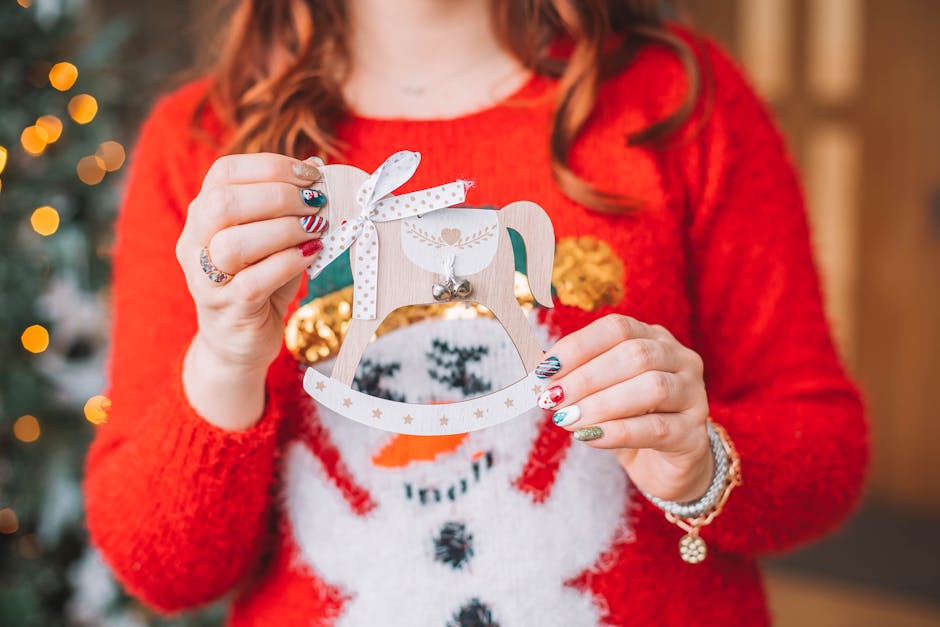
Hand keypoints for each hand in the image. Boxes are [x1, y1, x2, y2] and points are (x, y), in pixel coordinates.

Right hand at [175, 153, 327, 428]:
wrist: (238, 342)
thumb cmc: (260, 281)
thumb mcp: (273, 239)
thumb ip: (287, 207)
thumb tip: (319, 170)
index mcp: (202, 214)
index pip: (224, 172)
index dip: (271, 166)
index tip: (311, 175)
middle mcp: (194, 243)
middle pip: (223, 203)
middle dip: (279, 196)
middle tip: (316, 204)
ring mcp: (205, 279)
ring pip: (233, 244)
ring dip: (284, 231)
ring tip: (315, 230)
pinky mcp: (226, 309)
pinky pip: (253, 282)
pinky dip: (288, 263)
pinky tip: (311, 255)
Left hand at [536, 315, 712, 502]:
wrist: (665, 466)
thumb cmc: (627, 420)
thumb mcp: (599, 393)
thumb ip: (573, 377)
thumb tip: (537, 369)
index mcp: (654, 338)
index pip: (617, 328)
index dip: (578, 346)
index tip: (544, 370)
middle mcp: (680, 360)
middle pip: (635, 355)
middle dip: (586, 377)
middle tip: (552, 398)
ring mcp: (694, 396)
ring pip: (652, 388)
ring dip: (601, 403)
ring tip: (567, 419)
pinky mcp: (693, 436)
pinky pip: (657, 428)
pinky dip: (618, 431)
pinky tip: (589, 437)